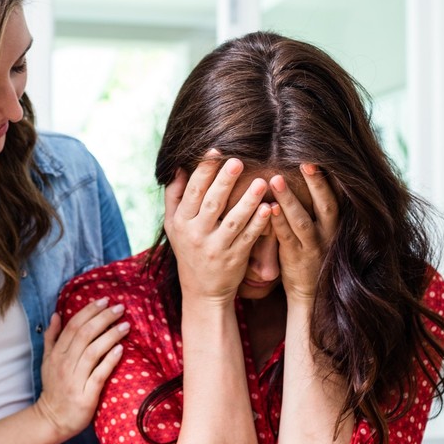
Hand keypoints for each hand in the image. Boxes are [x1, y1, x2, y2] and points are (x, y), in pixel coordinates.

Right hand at [36, 298, 128, 438]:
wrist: (53, 419)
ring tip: (125, 325)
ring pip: (93, 351)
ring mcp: (75, 379)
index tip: (104, 300)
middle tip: (119, 308)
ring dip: (110, 336)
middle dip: (103, 318)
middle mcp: (65, 364)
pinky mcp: (86, 395)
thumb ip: (51, 337)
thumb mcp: (47, 361)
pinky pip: (99, 374)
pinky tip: (121, 350)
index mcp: (56, 354)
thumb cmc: (54, 388)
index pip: (73, 326)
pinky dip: (109, 360)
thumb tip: (56, 314)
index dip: (89, 311)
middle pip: (84, 334)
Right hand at [164, 152, 271, 305]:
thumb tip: (177, 167)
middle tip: (238, 161)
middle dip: (225, 181)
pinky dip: (259, 224)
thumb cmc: (189, 250)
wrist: (202, 292)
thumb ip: (174, 196)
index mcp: (180, 222)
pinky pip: (248, 238)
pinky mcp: (234, 259)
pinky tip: (270, 209)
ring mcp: (216, 248)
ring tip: (262, 182)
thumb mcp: (172, 226)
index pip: (192, 191)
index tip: (216, 151)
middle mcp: (196, 234)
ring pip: (234, 220)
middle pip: (212, 203)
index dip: (204, 171)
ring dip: (248, 201)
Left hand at [268, 164, 338, 304]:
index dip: (328, 177)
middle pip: (326, 204)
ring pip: (302, 221)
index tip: (320, 154)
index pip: (335, 196)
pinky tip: (269, 208)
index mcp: (334, 224)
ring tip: (276, 179)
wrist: (310, 294)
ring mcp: (313, 247)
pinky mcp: (296, 259)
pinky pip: (287, 238)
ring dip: (290, 200)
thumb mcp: (319, 230)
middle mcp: (328, 234)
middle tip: (306, 160)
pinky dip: (278, 223)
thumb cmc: (311, 255)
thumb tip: (310, 176)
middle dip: (316, 183)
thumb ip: (315, 208)